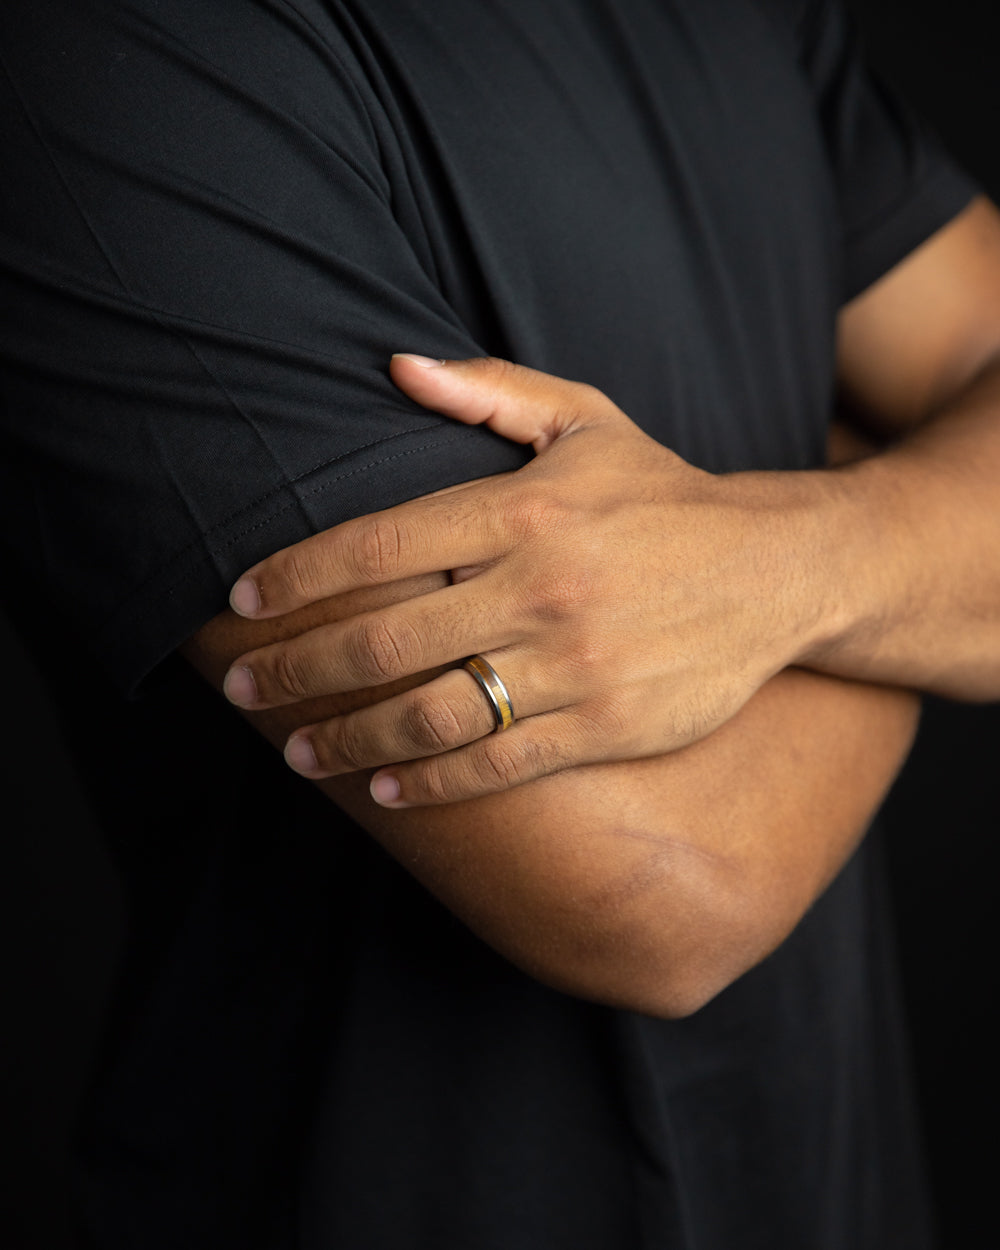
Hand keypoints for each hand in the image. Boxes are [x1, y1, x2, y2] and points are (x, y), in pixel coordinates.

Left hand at [223, 355, 835, 804]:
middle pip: (384, 639)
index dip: (295, 576)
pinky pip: (497, 765)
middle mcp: (539, 588)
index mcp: (523, 509)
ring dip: (347, 740)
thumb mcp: (588, 420)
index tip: (242, 603)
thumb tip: (394, 365)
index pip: (377, 544)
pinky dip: (430, 784)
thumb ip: (490, 389)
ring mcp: (572, 665)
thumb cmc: (665, 495)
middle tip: (245, 687)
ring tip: (297, 753)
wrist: (776, 571)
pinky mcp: (604, 725)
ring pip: (430, 715)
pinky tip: (384, 790)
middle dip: (297, 670)